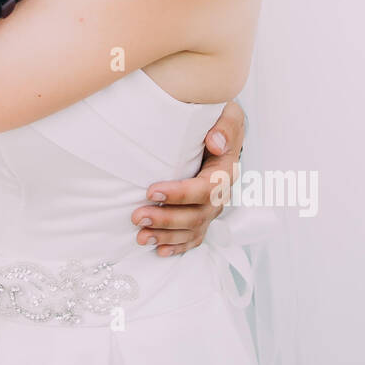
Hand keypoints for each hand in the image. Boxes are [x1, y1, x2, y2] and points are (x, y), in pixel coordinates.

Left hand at [131, 100, 244, 255]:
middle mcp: (220, 194)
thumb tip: (216, 143)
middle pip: (196, 215)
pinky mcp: (202, 216)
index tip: (152, 191)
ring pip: (192, 230)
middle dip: (166, 219)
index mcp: (225, 171)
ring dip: (166, 236)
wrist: (221, 129)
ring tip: (140, 236)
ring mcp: (211, 208)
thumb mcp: (228, 113)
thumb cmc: (220, 119)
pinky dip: (178, 247)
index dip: (179, 194)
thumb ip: (225, 126)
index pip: (205, 188)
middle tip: (137, 216)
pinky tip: (159, 251)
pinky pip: (194, 237)